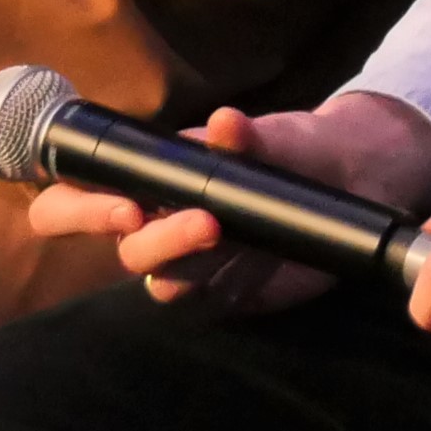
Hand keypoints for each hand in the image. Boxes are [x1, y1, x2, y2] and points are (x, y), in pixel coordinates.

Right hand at [37, 90, 430, 313]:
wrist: (355, 180)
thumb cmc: (296, 148)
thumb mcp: (277, 136)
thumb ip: (248, 136)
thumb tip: (225, 122)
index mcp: (149, 180)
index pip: (75, 198)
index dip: (79, 208)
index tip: (128, 204)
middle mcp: (157, 225)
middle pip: (124, 249)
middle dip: (152, 240)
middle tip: (202, 222)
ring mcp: (189, 265)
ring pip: (159, 284)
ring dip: (183, 264)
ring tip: (226, 235)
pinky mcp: (222, 297)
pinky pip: (202, 307)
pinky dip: (218, 291)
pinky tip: (248, 268)